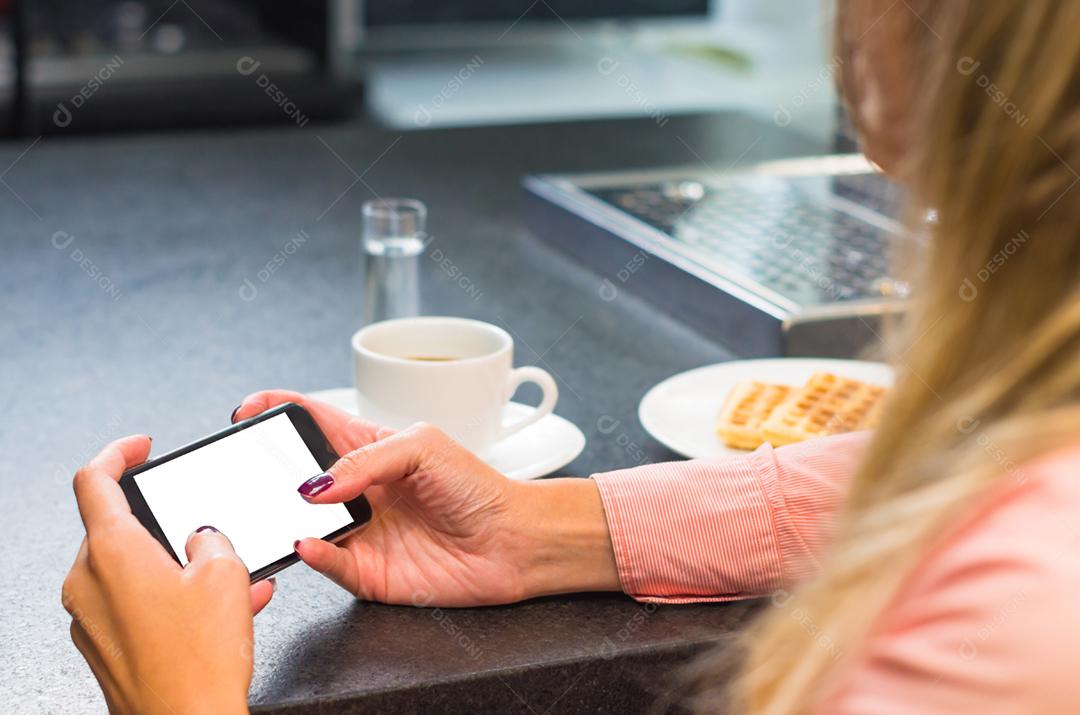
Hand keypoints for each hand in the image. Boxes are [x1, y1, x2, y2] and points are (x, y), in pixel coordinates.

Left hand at [62, 435, 271, 714]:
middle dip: (164, 523)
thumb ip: (211, 539)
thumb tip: (203, 539)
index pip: (94, 480)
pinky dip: (173, 597)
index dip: (118, 453)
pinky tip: (221, 610)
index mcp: (110, 551)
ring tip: (232, 577)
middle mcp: (88, 582)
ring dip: (177, 564)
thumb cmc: (198, 662)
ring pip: (132, 569)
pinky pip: (136, 603)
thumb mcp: (226, 574)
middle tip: (205, 527)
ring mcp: (90, 618)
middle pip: (117, 528)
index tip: (139, 447)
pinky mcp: (104, 647)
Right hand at [234, 390, 619, 605]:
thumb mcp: (422, 446)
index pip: (314, 424)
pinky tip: (311, 541)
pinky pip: (329, 565)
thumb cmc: (478, 487)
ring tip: (285, 505)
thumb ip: (365, 457)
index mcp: (370, 450)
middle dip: (270, 471)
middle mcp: (359, 492)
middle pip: (298, 477)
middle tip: (250, 466)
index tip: (247, 409)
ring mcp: (360, 532)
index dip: (278, 412)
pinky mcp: (368, 573)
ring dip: (287, 516)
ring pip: (304, 524)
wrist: (514, 540)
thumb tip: (315, 482)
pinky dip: (315, 554)